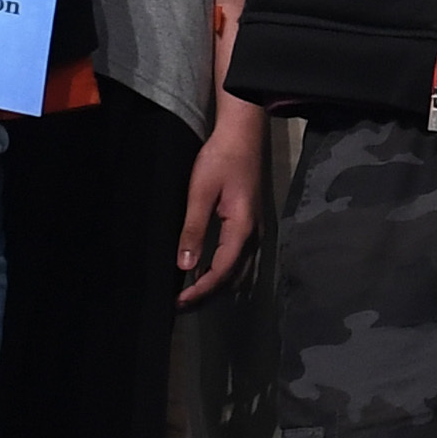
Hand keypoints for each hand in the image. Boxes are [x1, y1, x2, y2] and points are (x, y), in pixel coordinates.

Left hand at [177, 95, 267, 305]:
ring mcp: (256, 229)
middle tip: (184, 303)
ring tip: (194, 292)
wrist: (242, 134)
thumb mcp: (201, 193)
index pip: (222, 270)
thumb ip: (194, 229)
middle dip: (210, 292)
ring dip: (219, 284)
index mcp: (242, 228)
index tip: (180, 300)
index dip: (201, 289)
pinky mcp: (252, 223)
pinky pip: (242, 258)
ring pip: (241, 269)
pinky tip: (209, 269)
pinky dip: (226, 271)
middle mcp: (254, 234)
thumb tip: (185, 265)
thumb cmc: (221, 159)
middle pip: (235, 277)